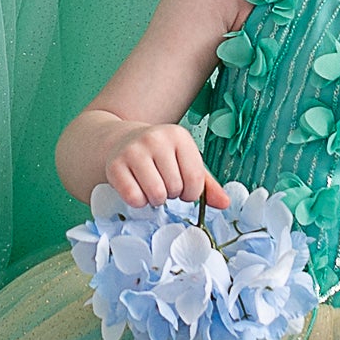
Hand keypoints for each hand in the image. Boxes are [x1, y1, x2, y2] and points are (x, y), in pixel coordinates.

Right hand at [99, 124, 220, 210]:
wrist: (121, 142)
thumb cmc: (160, 157)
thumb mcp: (185, 162)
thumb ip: (206, 184)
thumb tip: (225, 203)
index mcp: (178, 136)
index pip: (195, 179)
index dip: (192, 193)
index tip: (184, 189)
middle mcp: (155, 139)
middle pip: (175, 188)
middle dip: (172, 194)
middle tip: (164, 185)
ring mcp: (133, 150)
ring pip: (156, 194)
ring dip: (156, 200)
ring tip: (152, 189)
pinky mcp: (114, 165)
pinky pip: (134, 198)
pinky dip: (138, 202)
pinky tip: (137, 190)